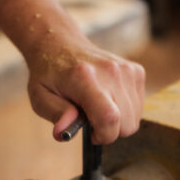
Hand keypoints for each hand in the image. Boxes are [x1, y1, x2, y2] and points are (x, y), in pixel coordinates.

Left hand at [24, 32, 145, 143]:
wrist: (61, 44)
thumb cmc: (49, 74)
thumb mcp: (40, 97)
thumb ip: (55, 114)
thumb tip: (62, 132)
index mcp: (84, 78)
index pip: (109, 118)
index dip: (103, 136)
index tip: (92, 134)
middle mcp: (111, 72)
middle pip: (127, 123)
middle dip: (110, 131)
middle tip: (91, 119)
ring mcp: (126, 70)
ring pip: (135, 118)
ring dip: (118, 121)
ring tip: (98, 107)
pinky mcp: (136, 71)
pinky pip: (139, 106)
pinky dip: (125, 109)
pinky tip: (108, 99)